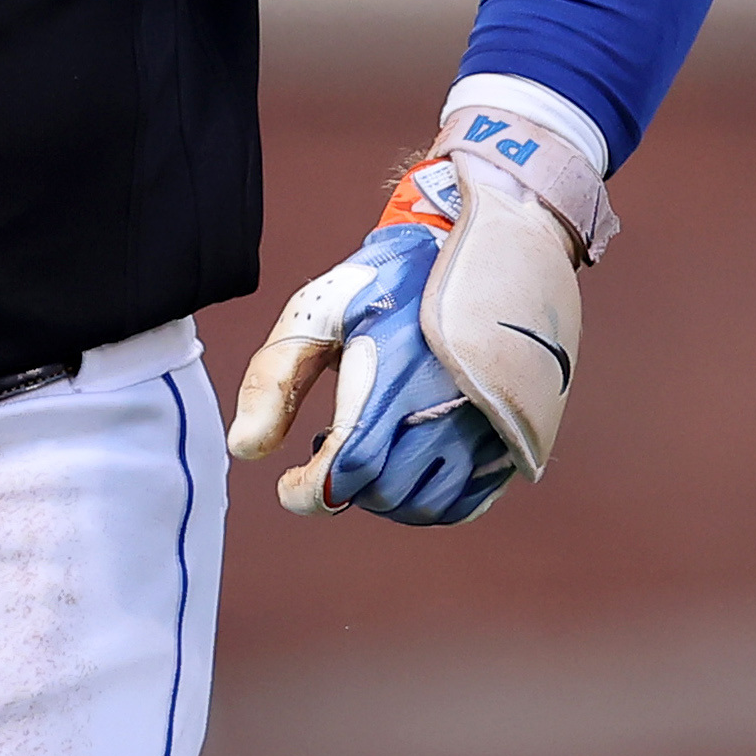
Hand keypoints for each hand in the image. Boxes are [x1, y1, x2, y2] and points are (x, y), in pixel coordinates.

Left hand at [227, 102, 611, 526]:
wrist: (488, 250)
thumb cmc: (392, 282)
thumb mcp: (321, 312)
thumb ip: (275, 380)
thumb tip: (243, 450)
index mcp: (395, 375)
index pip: (348, 469)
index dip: (310, 491)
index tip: (289, 485)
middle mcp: (449, 408)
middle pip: (383, 491)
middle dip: (343, 484)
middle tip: (331, 448)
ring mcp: (488, 428)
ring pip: (425, 505)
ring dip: (384, 496)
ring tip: (370, 453)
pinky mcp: (511, 439)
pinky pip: (466, 503)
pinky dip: (428, 501)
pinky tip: (408, 466)